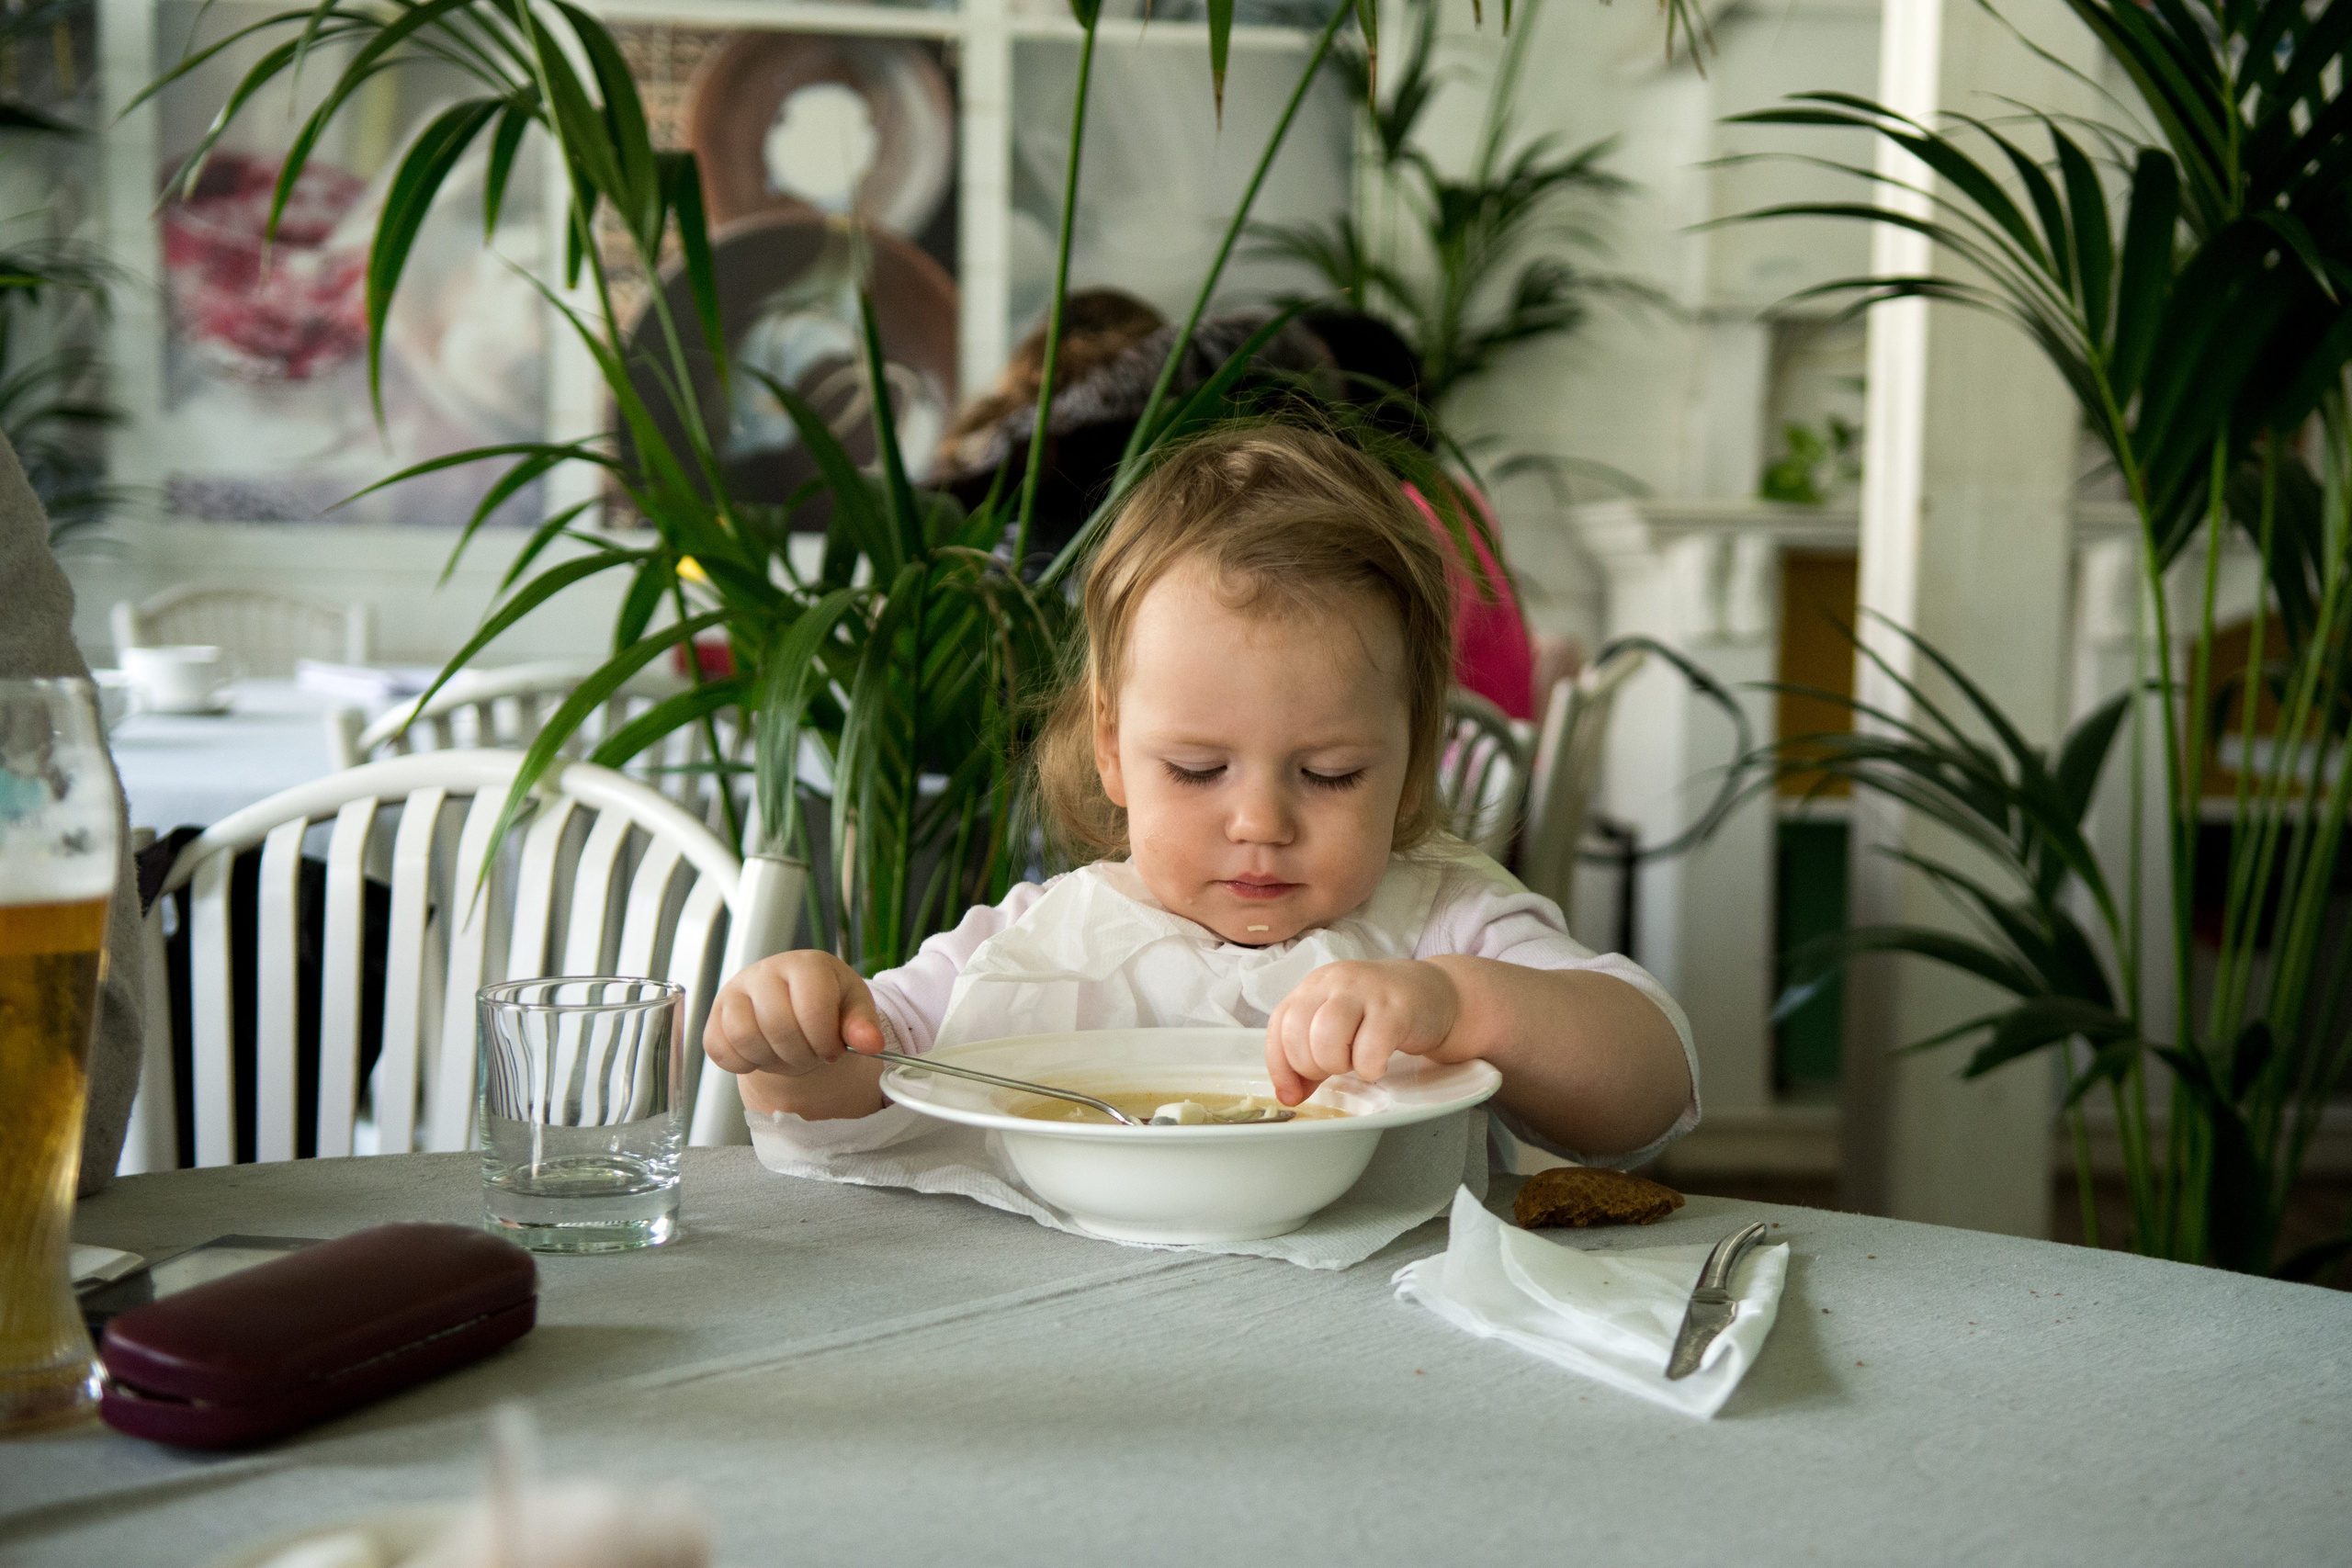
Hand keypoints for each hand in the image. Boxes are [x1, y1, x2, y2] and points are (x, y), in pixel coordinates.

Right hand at [703, 950, 886, 1079]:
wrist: (793, 1005)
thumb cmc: (826, 1004)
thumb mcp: (853, 1009)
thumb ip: (863, 1025)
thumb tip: (871, 1043)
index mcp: (807, 965)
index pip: (812, 1007)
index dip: (825, 1040)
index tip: (832, 1049)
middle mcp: (766, 971)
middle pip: (777, 1025)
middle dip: (800, 1055)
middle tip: (811, 1055)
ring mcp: (735, 991)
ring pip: (744, 1036)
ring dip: (771, 1060)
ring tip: (788, 1055)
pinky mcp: (715, 1015)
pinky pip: (718, 1048)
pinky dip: (742, 1063)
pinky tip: (763, 1056)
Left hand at [1264, 958, 1460, 1104]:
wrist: (1436, 992)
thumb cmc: (1381, 1013)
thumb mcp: (1339, 1025)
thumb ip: (1309, 1057)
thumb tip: (1288, 1094)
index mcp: (1315, 985)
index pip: (1279, 1025)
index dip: (1281, 1066)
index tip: (1292, 1093)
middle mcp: (1335, 982)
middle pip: (1297, 1033)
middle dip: (1312, 1066)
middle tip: (1336, 1067)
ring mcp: (1365, 991)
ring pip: (1326, 1037)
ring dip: (1338, 1064)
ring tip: (1355, 1060)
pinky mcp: (1395, 1008)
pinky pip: (1368, 1050)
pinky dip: (1370, 1068)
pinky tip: (1379, 1061)